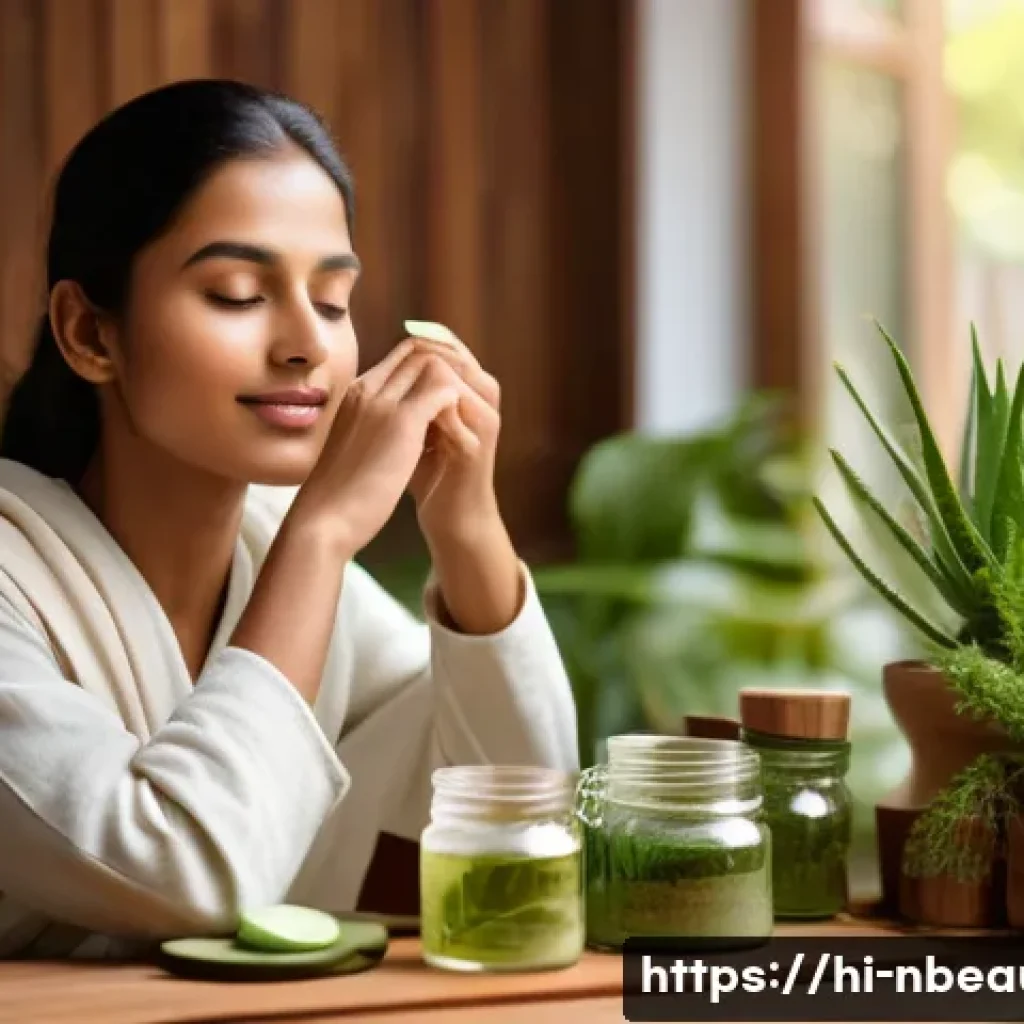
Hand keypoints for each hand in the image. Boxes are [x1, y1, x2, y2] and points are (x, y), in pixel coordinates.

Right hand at [288, 339, 463, 556]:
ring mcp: (383, 402)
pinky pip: (443, 391)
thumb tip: (390, 435)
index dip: (428, 368)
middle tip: (463, 401)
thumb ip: (370, 429)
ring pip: (431, 364)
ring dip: (453, 385)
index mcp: (355, 394)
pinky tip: (461, 432)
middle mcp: (367, 389)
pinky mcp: (402, 421)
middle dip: (446, 370)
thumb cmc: (337, 495)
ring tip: (464, 416)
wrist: (323, 520)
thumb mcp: (352, 447)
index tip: (446, 393)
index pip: (400, 357)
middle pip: (417, 352)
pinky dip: (457, 405)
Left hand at [401, 328, 521, 633]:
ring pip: (462, 379)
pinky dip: (433, 406)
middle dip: (430, 349)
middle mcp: (482, 402)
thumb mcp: (411, 427)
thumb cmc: (427, 472)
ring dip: (432, 374)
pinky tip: (407, 408)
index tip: (399, 330)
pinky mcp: (478, 447)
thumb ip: (405, 397)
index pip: (451, 348)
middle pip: (460, 356)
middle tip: (402, 345)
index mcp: (468, 393)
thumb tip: (381, 365)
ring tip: (401, 376)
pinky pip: (459, 411)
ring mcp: (484, 423)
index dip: (425, 337)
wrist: (452, 515)